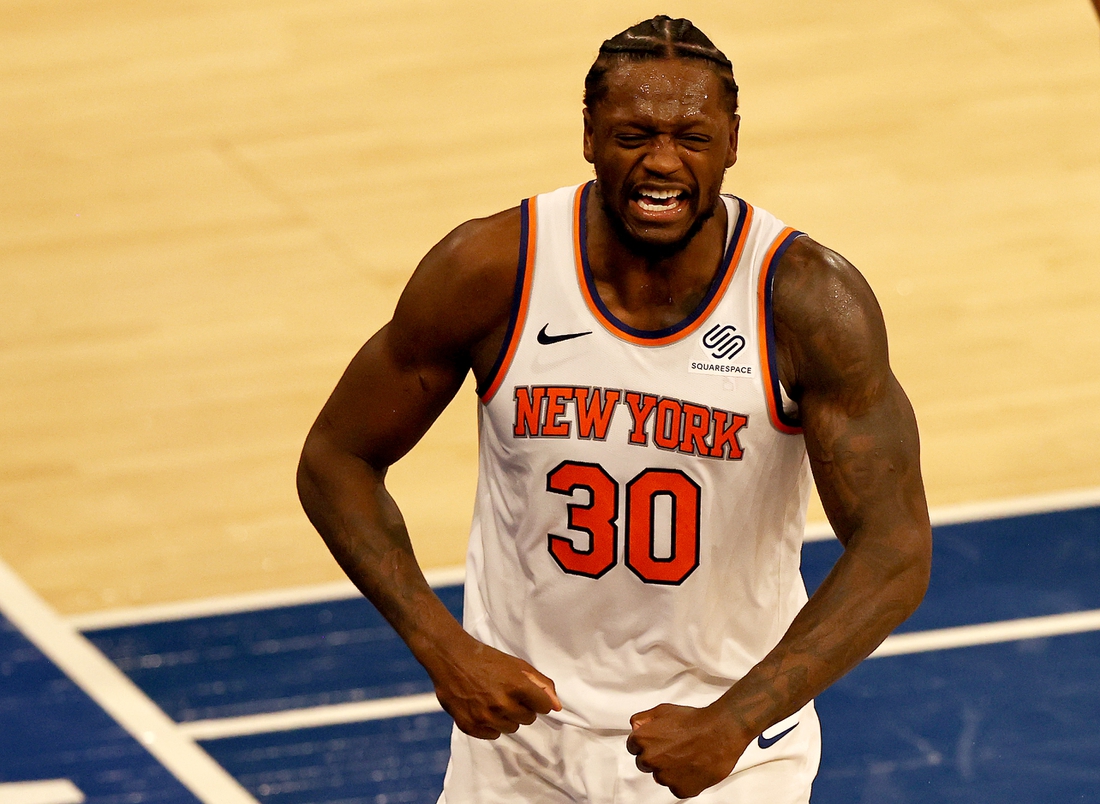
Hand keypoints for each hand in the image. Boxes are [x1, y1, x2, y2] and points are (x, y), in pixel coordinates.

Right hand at [426, 632, 560, 739]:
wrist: (452, 659)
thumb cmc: (488, 660)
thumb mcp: (518, 665)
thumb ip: (542, 685)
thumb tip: (557, 707)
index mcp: (517, 687)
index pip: (543, 708)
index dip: (537, 700)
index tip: (527, 693)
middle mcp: (502, 704)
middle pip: (528, 719)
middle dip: (522, 707)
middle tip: (507, 694)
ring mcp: (485, 717)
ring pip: (511, 728)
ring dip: (507, 717)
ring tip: (494, 700)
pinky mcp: (470, 725)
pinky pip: (493, 734)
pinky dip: (490, 724)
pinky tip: (482, 708)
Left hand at [626, 703, 749, 798]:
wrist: (720, 732)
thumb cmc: (695, 721)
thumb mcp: (663, 710)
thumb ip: (644, 719)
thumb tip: (636, 727)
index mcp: (642, 740)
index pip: (633, 748)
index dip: (646, 744)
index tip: (657, 742)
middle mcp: (650, 760)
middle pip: (644, 764)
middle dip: (656, 757)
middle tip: (674, 748)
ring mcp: (664, 777)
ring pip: (660, 777)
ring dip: (669, 770)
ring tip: (686, 756)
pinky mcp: (680, 789)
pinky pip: (676, 788)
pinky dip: (683, 781)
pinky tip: (692, 766)